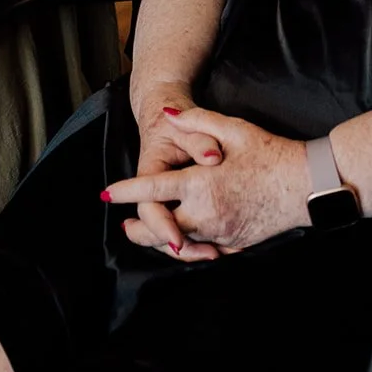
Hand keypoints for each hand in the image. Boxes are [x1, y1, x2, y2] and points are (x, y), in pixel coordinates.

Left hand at [104, 108, 308, 260]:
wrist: (308, 184)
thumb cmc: (273, 153)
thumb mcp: (235, 129)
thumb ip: (197, 121)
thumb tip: (166, 113)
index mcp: (202, 183)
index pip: (153, 191)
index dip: (126, 192)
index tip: (108, 194)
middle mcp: (207, 213)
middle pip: (159, 230)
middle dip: (139, 230)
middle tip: (126, 226)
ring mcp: (221, 231)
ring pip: (180, 244)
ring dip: (161, 240)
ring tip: (150, 234)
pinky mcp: (235, 241)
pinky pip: (204, 248)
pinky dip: (190, 246)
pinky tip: (187, 240)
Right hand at [123, 87, 224, 260]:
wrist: (164, 118)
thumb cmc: (172, 122)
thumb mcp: (185, 126)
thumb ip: (200, 139)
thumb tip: (212, 158)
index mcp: (150, 171)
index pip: (150, 206)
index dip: (161, 226)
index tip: (177, 240)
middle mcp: (154, 191)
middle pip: (157, 228)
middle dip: (179, 245)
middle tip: (208, 254)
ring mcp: (165, 199)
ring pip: (170, 231)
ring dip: (190, 246)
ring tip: (217, 253)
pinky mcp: (178, 203)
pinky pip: (183, 225)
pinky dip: (198, 237)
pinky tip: (220, 245)